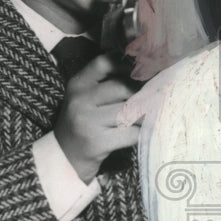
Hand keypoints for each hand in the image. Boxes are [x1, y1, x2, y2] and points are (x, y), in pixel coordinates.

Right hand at [54, 54, 140, 181]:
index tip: (141, 72)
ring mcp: (87, 122)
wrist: (65, 157)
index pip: (104, 63)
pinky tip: (141, 133)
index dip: (126, 65)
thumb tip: (144, 72)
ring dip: (144, 115)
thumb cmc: (84, 124)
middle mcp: (80, 100)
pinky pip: (130, 133)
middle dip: (142, 93)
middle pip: (122, 87)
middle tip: (155, 98)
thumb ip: (107, 83)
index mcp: (78, 84)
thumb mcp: (86, 98)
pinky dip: (141, 133)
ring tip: (150, 116)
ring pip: (129, 110)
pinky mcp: (97, 142)